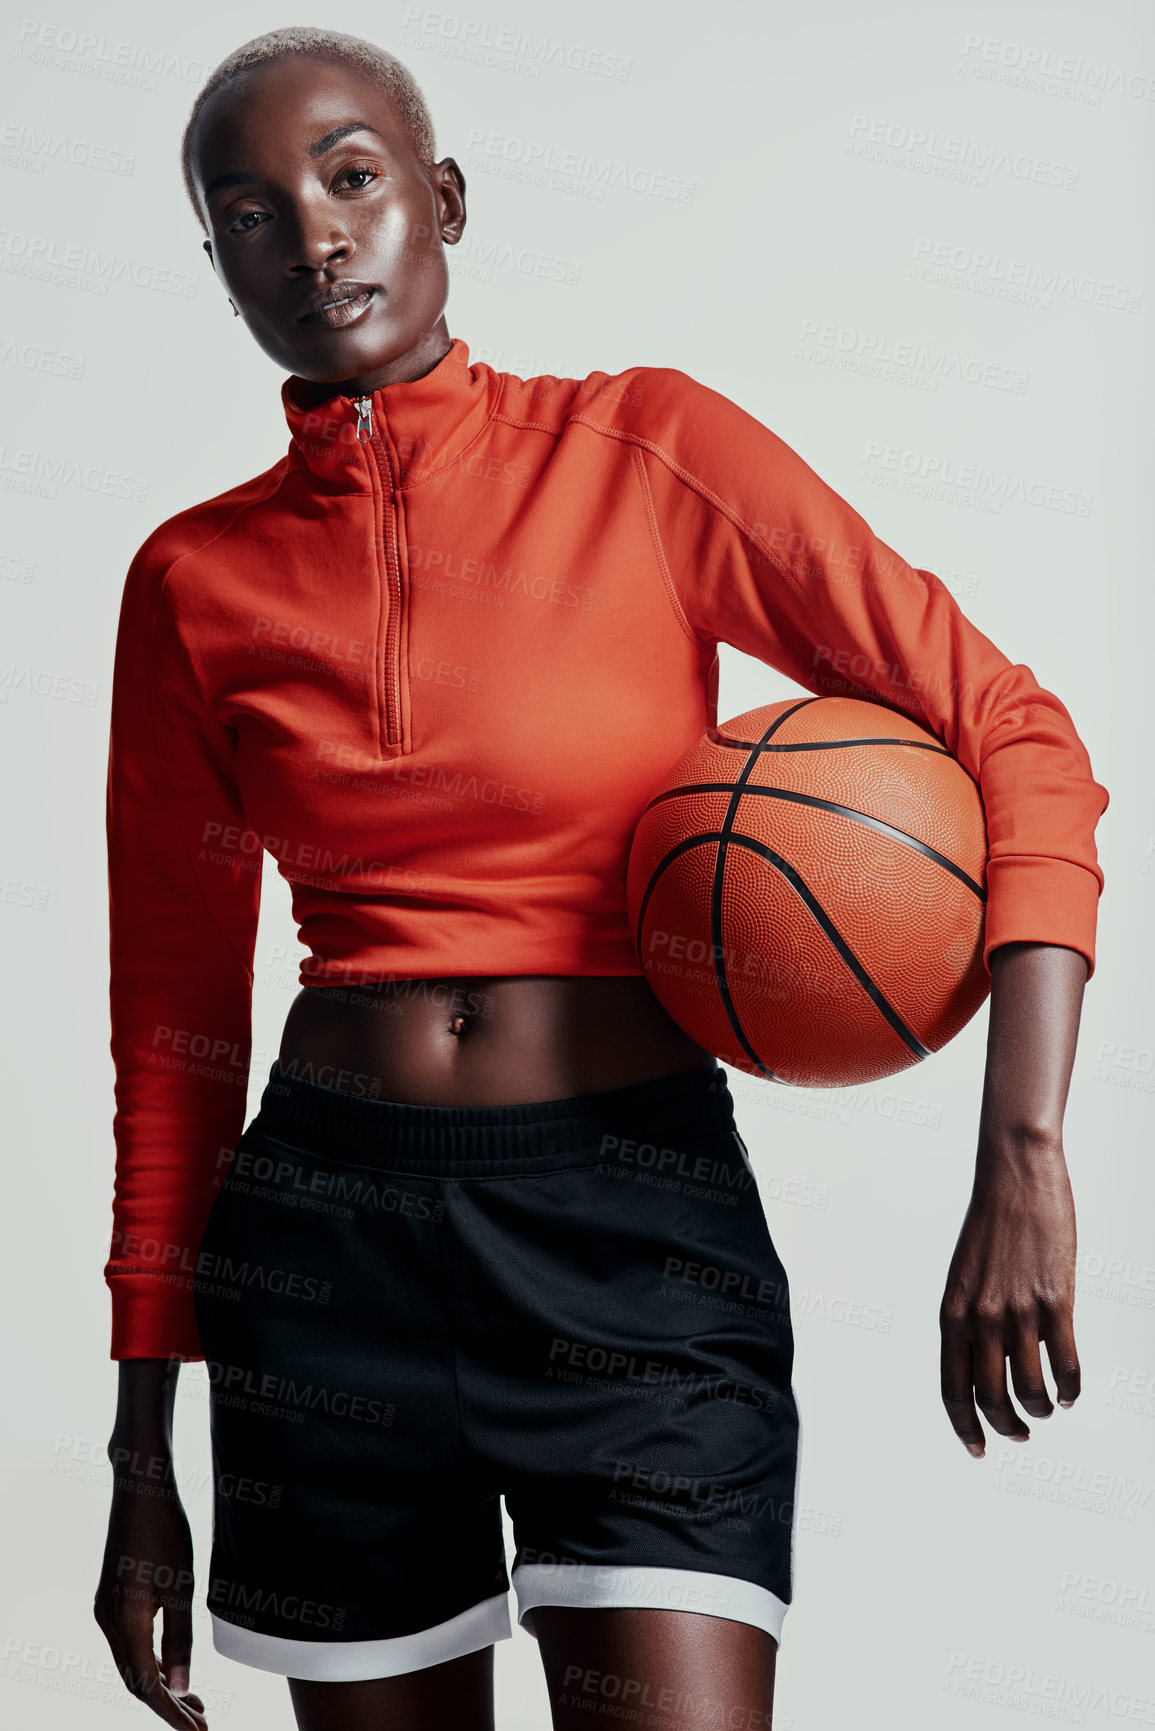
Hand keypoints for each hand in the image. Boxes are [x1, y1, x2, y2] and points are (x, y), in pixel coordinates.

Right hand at [94, 1474, 207, 1727]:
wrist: (140, 1488)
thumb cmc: (166, 1530)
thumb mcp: (183, 1585)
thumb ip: (180, 1638)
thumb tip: (180, 1685)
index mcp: (126, 1620)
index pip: (147, 1685)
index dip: (171, 1714)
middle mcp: (108, 1620)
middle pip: (135, 1680)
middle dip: (168, 1705)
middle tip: (202, 1721)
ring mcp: (106, 1609)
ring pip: (131, 1664)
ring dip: (159, 1685)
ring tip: (194, 1701)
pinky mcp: (112, 1598)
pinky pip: (128, 1644)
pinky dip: (150, 1662)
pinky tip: (171, 1666)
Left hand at [939, 1139, 1079, 1456]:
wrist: (1015, 1178)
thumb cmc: (991, 1225)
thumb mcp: (964, 1276)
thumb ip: (969, 1318)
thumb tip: (984, 1362)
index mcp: (952, 1312)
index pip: (952, 1388)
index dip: (964, 1425)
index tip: (977, 1448)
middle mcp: (981, 1317)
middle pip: (989, 1397)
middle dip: (1005, 1426)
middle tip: (1019, 1434)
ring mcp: (1019, 1311)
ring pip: (1028, 1389)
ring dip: (1039, 1411)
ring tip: (1046, 1410)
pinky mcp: (1056, 1301)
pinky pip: (1065, 1364)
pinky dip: (1070, 1388)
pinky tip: (1070, 1392)